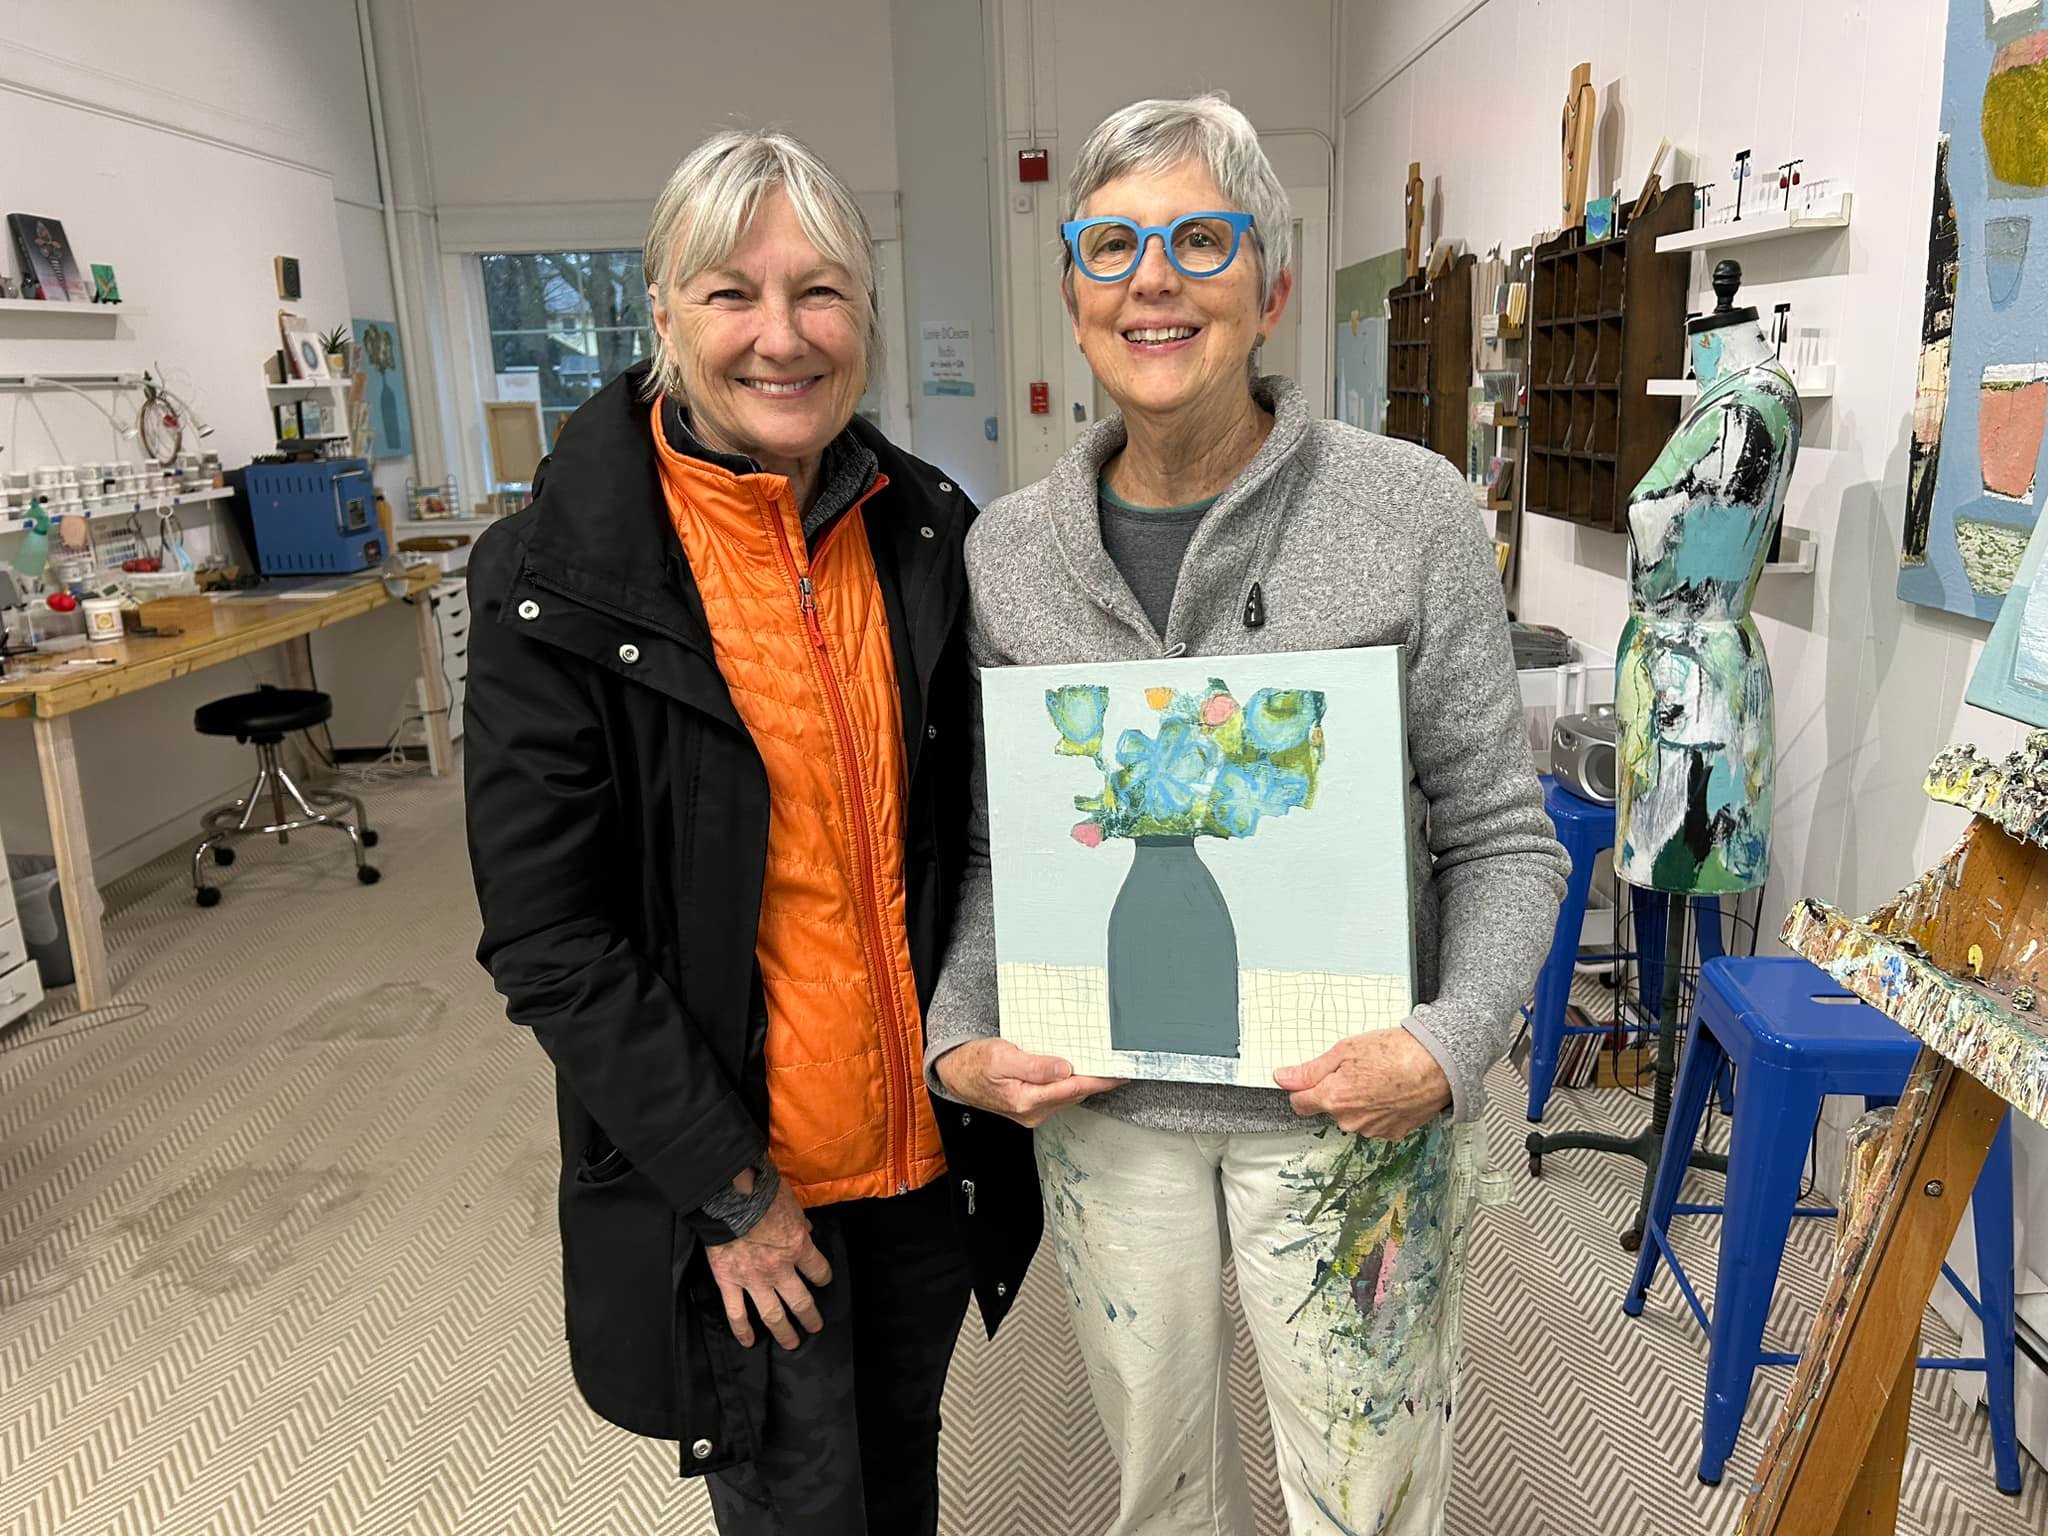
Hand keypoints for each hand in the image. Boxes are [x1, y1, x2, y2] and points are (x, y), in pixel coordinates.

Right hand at [702, 1178, 832, 1349]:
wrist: (730, 1195)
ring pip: (772, 1314)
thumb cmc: (762, 1193)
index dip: (824, 1277)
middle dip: (810, 1317)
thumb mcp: (792, 1204)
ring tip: (791, 1343)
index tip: (824, 1281)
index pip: (818, 1270)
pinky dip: (742, 1330)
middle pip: (800, 1301)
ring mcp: (753, 1280)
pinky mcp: (729, 1282)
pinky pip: (736, 1312)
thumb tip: (807, 1230)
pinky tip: (748, 1342)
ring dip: (784, 1331)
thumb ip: (800, 1223)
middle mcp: (779, 1269)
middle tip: (815, 1327)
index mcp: (797, 1248)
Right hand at [933, 1038, 1124, 1127]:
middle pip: (1076, 1093)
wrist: (956, 1074)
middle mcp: (1034, 1110)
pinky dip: (1075, 1083)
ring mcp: (1034, 1111)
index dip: (1100, 1079)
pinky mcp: (1033, 1106)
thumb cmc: (975, 1063)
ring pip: (1070, 1095)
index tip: (1120, 1072)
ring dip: (1089, 1081)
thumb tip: (1063, 1068)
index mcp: (1026, 1099)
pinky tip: (1082, 1072)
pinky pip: (1061, 1095)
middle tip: (1123, 1064)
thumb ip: (1033, 1065)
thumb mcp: (1001, 1056)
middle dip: (1100, 1080)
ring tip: (1108, 1066)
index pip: (1073, 1088)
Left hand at [1273, 1027, 1451, 1138]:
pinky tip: (1390, 1090)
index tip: (1312, 1077)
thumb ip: (1310, 1069)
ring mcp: (1372, 1130)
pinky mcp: (1392, 1133)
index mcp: (1334, 1099)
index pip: (1299, 1103)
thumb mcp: (1345, 1050)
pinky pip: (1374, 1122)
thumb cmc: (1397, 1052)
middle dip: (1335, 1091)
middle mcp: (1350, 1121)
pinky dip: (1378, 1109)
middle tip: (1356, 1068)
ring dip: (1358, 1101)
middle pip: (1328, 1108)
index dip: (1303, 1088)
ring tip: (1378, 1077)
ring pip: (1352, 1116)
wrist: (1439, 1064)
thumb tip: (1282, 1078)